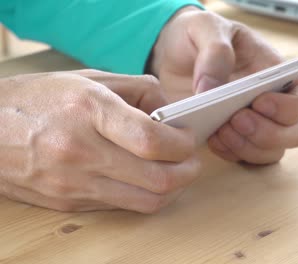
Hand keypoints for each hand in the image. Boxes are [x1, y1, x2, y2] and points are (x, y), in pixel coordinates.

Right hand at [0, 70, 199, 212]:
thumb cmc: (39, 99)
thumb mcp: (89, 78)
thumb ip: (139, 90)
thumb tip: (171, 113)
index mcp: (89, 111)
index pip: (152, 141)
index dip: (182, 144)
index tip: (188, 139)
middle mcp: (82, 151)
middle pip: (158, 179)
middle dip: (188, 172)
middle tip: (192, 161)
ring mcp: (75, 183)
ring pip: (146, 201)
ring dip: (172, 189)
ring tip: (175, 172)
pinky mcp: (70, 204)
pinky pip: (123, 207)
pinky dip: (145, 195)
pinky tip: (146, 180)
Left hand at [150, 8, 297, 163]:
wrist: (172, 54)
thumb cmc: (200, 36)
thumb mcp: (206, 28)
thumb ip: (215, 52)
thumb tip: (211, 90)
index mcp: (276, 74)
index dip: (291, 108)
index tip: (260, 102)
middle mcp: (272, 104)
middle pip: (296, 133)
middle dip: (270, 134)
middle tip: (237, 119)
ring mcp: (255, 125)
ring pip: (272, 152)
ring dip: (248, 147)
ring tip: (219, 130)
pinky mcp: (233, 139)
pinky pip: (244, 158)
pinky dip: (230, 153)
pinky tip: (211, 138)